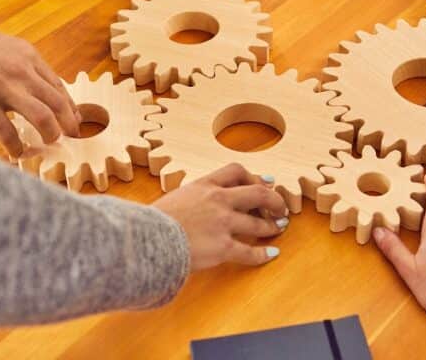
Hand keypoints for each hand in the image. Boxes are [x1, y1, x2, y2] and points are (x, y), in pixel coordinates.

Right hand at [0, 0, 79, 156]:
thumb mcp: (1, 47)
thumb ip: (18, 66)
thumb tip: (30, 88)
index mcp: (28, 56)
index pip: (59, 86)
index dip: (70, 106)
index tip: (72, 119)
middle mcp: (22, 71)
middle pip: (59, 103)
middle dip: (69, 124)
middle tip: (70, 137)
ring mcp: (4, 88)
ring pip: (44, 118)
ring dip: (50, 135)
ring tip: (48, 144)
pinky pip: (8, 133)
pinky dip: (16, 147)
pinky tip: (16, 152)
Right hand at [153, 163, 288, 269]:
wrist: (144, 239)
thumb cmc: (150, 222)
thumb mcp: (173, 198)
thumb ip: (190, 198)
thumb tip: (193, 203)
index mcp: (204, 185)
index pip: (236, 171)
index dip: (255, 177)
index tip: (266, 182)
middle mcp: (218, 200)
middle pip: (258, 193)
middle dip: (274, 200)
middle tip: (281, 207)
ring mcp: (222, 224)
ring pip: (258, 223)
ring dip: (272, 226)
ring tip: (279, 228)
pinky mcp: (222, 247)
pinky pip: (249, 252)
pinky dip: (262, 255)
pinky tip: (271, 255)